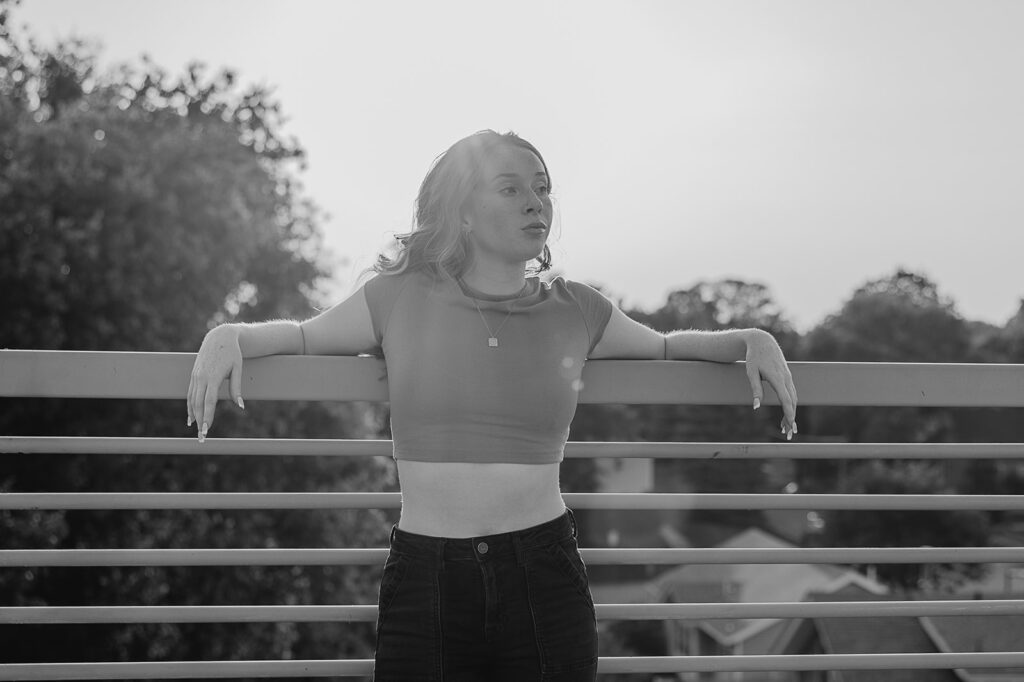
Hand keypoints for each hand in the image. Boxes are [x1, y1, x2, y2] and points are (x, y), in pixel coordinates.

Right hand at [187, 324, 244, 441]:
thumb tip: (240, 406)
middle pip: (198, 404)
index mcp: (213, 377)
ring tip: (196, 429)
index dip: (207, 417)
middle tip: (202, 436)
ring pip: (192, 399)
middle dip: (200, 421)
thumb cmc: (232, 353)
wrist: (220, 337)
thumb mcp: (238, 368)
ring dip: (193, 415)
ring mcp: (196, 376)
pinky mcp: (193, 374)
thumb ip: (237, 388)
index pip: (209, 402)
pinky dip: (190, 405)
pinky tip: (191, 416)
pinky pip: (190, 393)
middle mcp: (201, 377)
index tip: (207, 429)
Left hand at [743, 329, 797, 439]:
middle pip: (792, 402)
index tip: (790, 426)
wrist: (762, 341)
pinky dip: (790, 405)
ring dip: (791, 414)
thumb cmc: (754, 357)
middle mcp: (786, 378)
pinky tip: (786, 414)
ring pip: (793, 399)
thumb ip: (755, 390)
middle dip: (791, 419)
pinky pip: (791, 394)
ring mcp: (788, 377)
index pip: (786, 400)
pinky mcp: (787, 377)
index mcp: (777, 378)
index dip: (788, 414)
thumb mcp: (750, 372)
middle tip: (789, 434)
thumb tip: (757, 407)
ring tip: (786, 428)